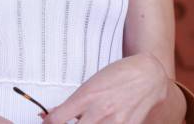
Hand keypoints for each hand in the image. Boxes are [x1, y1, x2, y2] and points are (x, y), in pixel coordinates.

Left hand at [41, 52, 167, 123]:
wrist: (147, 75)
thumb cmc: (117, 75)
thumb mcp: (91, 84)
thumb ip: (74, 103)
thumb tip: (54, 114)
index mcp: (86, 96)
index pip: (57, 119)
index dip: (48, 123)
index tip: (46, 121)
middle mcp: (98, 111)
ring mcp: (114, 123)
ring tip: (84, 122)